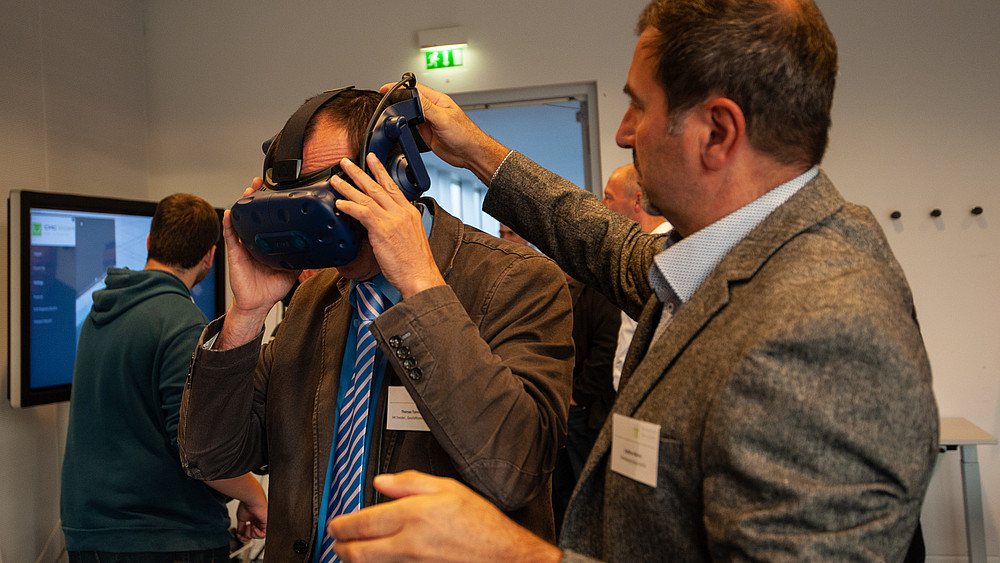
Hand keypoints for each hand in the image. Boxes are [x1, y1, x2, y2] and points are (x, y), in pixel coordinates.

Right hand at [217, 177, 299, 347]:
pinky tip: (231, 213)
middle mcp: (256, 241)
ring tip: (248, 190)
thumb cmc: (272, 288)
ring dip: (244, 203)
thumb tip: (320, 248)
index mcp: (269, 243)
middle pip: (255, 214)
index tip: (279, 192)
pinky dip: (229, 224)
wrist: (258, 304)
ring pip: (243, 219)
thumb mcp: (293, 269)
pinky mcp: (235, 253)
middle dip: (257, 196)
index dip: (273, 205)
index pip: (271, 219)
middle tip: (261, 184)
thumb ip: (302, 257)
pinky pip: (230, 235)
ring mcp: (244, 245)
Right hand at [235, 498, 266, 541]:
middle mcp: (259, 521)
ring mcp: (263, 522)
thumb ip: (241, 527)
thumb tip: (240, 533)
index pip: (251, 532)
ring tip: (249, 526)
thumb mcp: (242, 518)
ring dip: (252, 534)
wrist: (251, 499)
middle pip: (254, 535)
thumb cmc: (247, 505)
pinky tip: (253, 528)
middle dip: (248, 535)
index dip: (245, 536)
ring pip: (259, 536)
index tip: (241, 537)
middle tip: (245, 529)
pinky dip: (257, 533)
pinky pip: (264, 534)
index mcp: (254, 520)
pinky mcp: (267, 523)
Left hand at [329, 471, 560, 562]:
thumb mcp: (448, 488)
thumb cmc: (481, 525)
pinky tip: (377, 560)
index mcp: (413, 516)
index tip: (335, 524)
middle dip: (340, 547)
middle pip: (358, 552)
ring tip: (351, 552)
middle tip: (336, 541)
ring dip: (354, 560)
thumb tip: (382, 482)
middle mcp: (408, 544)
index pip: (363, 523)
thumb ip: (411, 482)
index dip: (342, 525)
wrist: (504, 556)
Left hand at [332, 155, 445, 298]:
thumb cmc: (415, 264)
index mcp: (410, 213)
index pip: (392, 187)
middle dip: (361, 172)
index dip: (380, 172)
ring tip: (336, 179)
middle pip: (378, 186)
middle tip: (347, 162)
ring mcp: (393, 220)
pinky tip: (340, 203)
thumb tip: (381, 225)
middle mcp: (402, 212)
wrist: (420, 276)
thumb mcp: (411, 238)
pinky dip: (350, 206)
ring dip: (349, 186)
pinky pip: (363, 212)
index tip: (372, 161)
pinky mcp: (383, 230)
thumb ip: (397, 226)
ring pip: (367, 197)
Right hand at [380, 82, 509, 184]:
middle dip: (398, 100)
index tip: (386, 87)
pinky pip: (412, 128)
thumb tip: (412, 97)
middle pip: (410, 101)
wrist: (470, 154)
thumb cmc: (465, 134)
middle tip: (385, 102)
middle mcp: (432, 109)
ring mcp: (429, 121)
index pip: (415, 89)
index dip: (399, 87)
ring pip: (410, 114)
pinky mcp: (426, 133)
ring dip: (402, 115)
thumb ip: (426, 107)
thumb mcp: (443, 118)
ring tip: (393, 115)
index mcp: (437, 100)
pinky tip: (403, 129)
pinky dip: (405, 128)